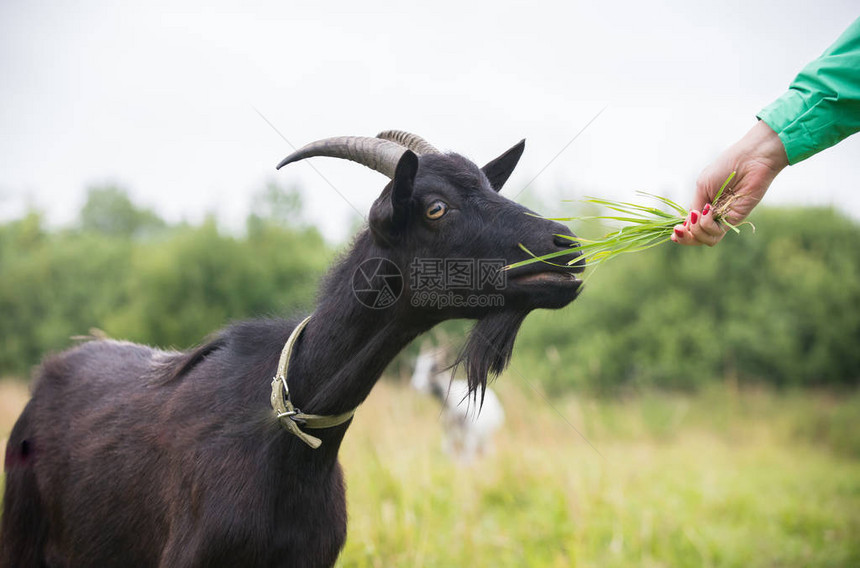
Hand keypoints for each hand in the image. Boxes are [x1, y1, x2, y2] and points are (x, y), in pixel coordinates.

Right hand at [672, 120, 788, 245]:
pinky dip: (707, 225)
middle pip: (697, 238)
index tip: (674, 232)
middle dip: (685, 238)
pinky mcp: (735, 219)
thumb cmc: (725, 167)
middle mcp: (712, 216)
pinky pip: (717, 233)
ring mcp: (724, 219)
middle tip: (679, 230)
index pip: (690, 228)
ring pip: (706, 239)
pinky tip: (707, 211)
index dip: (681, 234)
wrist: (750, 159)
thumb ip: (695, 207)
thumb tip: (688, 225)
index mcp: (703, 207)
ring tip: (697, 216)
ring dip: (696, 232)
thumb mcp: (702, 187)